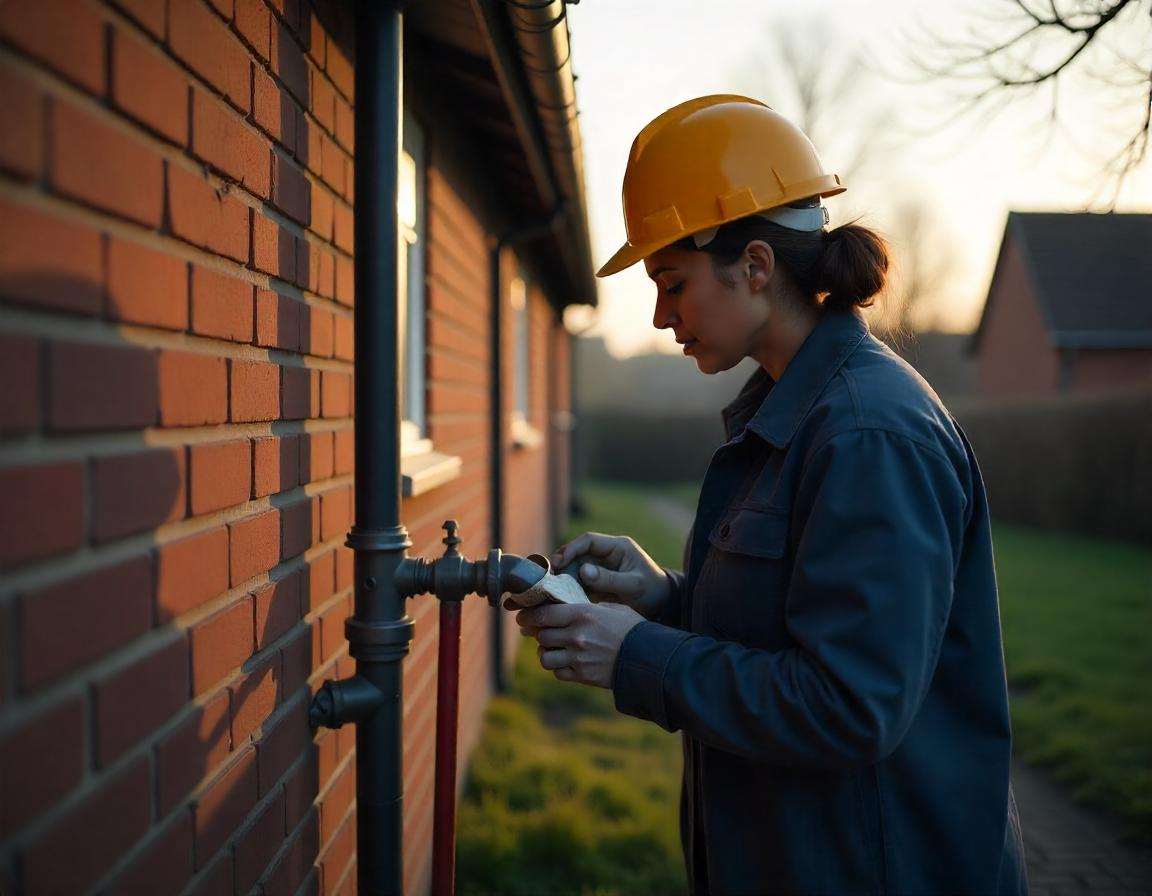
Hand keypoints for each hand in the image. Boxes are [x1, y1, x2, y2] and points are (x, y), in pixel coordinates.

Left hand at [517, 602, 644, 687]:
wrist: (648, 657)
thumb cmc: (632, 628)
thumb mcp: (611, 607)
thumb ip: (587, 607)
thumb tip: (568, 606)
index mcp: (582, 614)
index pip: (543, 614)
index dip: (528, 616)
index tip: (522, 617)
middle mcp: (576, 636)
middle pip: (541, 635)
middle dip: (538, 634)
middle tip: (539, 632)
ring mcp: (577, 657)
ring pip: (545, 657)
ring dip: (547, 652)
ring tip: (554, 649)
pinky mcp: (582, 675)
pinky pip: (558, 673)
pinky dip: (558, 668)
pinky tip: (566, 662)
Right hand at [552, 532, 669, 618]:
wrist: (660, 604)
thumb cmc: (651, 591)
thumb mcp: (633, 585)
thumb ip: (609, 579)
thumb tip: (583, 571)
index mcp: (618, 547)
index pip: (589, 540)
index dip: (572, 549)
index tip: (559, 562)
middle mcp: (606, 553)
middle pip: (577, 552)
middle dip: (561, 563)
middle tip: (548, 577)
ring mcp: (600, 566)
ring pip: (574, 566)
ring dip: (562, 576)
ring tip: (549, 587)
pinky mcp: (596, 580)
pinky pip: (577, 579)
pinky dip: (567, 586)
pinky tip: (558, 595)